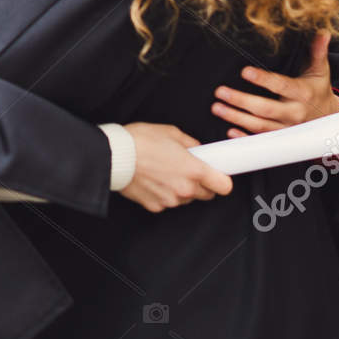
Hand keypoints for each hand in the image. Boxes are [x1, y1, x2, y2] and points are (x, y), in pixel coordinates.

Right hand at [118, 123, 233, 212]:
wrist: (113, 156)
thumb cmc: (139, 141)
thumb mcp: (170, 132)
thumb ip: (190, 143)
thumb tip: (197, 149)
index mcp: (194, 170)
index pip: (224, 186)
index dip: (222, 180)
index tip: (217, 176)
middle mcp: (184, 189)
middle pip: (206, 195)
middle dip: (201, 184)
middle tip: (187, 170)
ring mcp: (170, 200)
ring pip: (185, 199)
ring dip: (181, 189)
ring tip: (165, 173)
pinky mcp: (155, 206)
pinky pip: (167, 202)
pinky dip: (164, 194)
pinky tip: (153, 180)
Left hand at [211, 32, 338, 137]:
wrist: (328, 117)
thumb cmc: (318, 89)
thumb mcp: (320, 70)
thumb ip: (317, 52)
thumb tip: (323, 32)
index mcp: (302, 93)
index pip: (281, 86)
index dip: (263, 79)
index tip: (245, 72)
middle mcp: (294, 113)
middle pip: (265, 109)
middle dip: (241, 101)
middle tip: (220, 92)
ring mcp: (286, 128)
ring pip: (259, 126)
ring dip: (236, 118)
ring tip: (217, 107)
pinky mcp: (280, 139)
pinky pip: (261, 140)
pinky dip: (245, 138)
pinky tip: (229, 131)